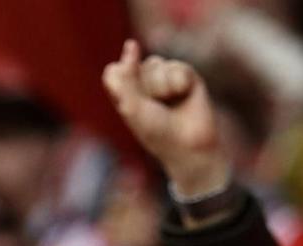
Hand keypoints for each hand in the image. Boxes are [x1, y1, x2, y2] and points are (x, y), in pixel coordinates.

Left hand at [101, 40, 231, 199]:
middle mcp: (144, 82)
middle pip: (137, 66)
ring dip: (162, 86)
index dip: (122, 81)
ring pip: (156, 64)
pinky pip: (176, 66)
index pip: (114, 72)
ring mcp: (165, 77)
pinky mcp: (185, 75)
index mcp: (126, 92)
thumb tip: (132, 43)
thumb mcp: (132, 107)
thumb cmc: (157, 132)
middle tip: (156, 110)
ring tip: (171, 103)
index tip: (132, 101)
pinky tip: (185, 95)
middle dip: (145, 88)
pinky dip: (179, 82)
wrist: (188, 146)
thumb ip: (125, 77)